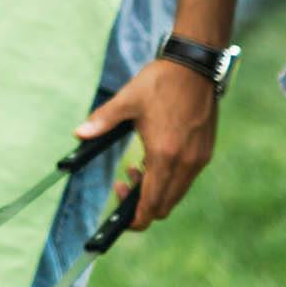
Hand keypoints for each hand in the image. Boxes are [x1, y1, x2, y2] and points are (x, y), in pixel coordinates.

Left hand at [77, 57, 217, 230]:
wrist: (194, 67)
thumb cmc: (160, 82)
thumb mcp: (126, 101)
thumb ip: (102, 121)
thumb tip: (79, 133)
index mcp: (165, 155)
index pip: (151, 205)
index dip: (136, 219)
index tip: (121, 219)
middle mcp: (186, 163)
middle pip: (164, 206)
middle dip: (142, 205)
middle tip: (124, 182)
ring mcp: (199, 159)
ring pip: (177, 193)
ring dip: (157, 191)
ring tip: (136, 168)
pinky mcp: (205, 152)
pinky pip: (186, 179)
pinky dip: (170, 179)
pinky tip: (155, 158)